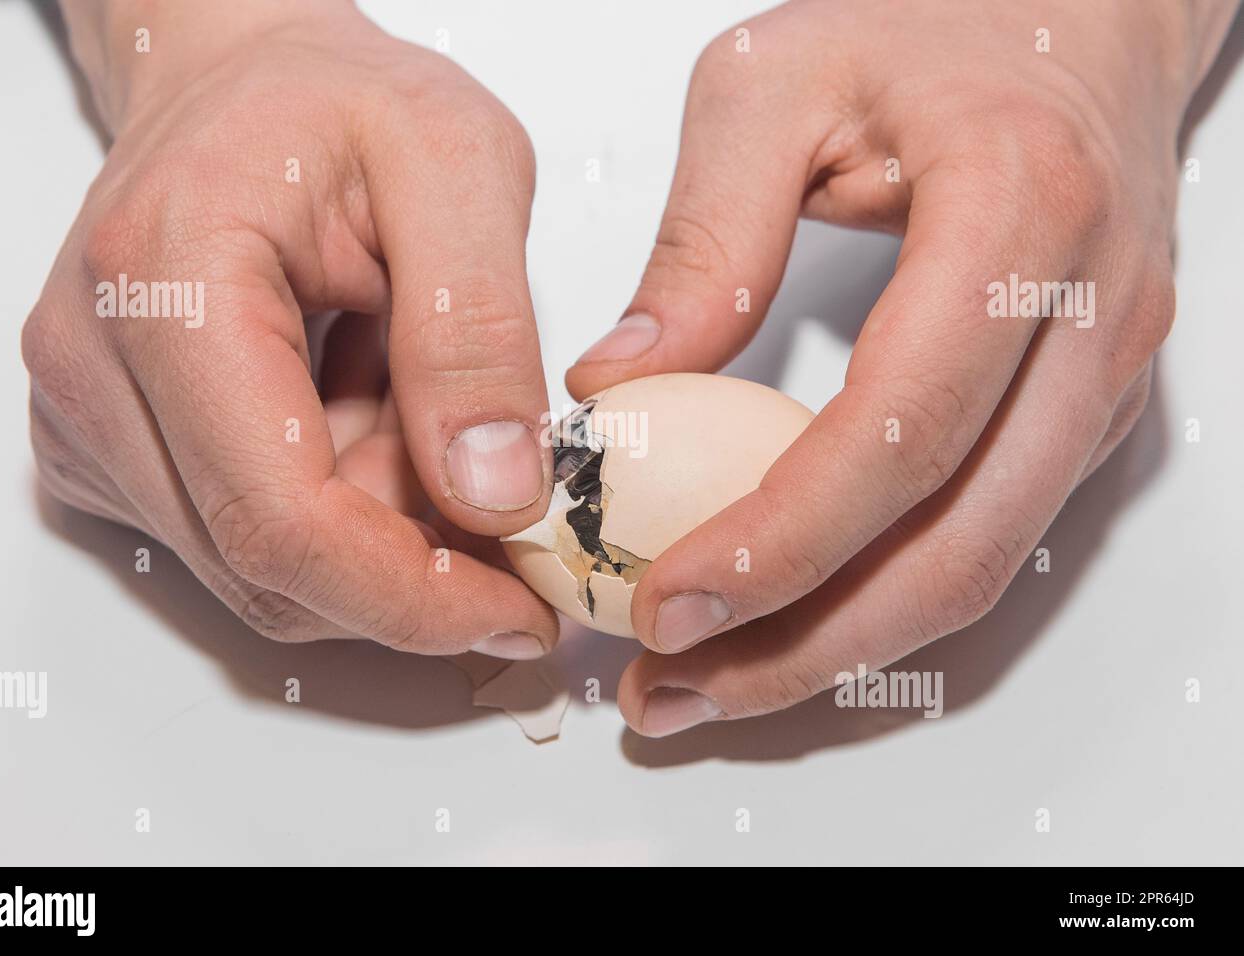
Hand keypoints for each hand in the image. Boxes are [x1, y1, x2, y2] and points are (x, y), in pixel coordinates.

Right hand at [24, 0, 556, 656]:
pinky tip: (371, 421)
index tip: (517, 610)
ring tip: (427, 414)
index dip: (412, 596)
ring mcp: (90, 417)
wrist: (246, 86)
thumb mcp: (458, 168)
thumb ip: (477, 331)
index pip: (280, 520)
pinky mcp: (113, 447)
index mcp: (167, 282)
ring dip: (377, 532)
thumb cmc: (337, 101)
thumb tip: (493, 494)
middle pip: (269, 566)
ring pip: (260, 569)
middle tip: (505, 493)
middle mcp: (93, 366)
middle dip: (410, 564)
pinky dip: (338, 514)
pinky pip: (241, 541)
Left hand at [566, 0, 1238, 732]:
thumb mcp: (776, 85)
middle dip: (803, 647)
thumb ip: (700, 238)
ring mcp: (1103, 381)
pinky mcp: (1084, 415)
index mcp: (1017, 216)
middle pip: (954, 546)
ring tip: (711, 686)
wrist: (1080, 18)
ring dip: (840, 654)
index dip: (781, 543)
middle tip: (672, 687)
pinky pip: (988, 544)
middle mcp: (1088, 320)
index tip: (667, 606)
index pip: (900, 430)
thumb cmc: (933, 26)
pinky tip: (790, 627)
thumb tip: (618, 385)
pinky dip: (883, 608)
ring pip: (981, 571)